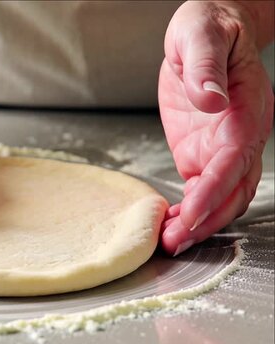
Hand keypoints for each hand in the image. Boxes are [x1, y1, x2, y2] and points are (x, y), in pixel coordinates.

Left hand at [158, 1, 272, 255]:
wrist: (210, 28)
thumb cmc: (209, 27)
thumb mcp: (201, 36)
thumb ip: (205, 67)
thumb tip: (211, 99)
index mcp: (245, 109)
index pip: (233, 160)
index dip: (213, 192)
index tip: (190, 216)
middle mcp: (239, 135)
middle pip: (234, 189)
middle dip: (207, 220)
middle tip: (175, 244)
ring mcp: (222, 146)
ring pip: (223, 196)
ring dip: (200, 223)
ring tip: (170, 243)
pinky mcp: (202, 151)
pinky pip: (204, 188)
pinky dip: (190, 210)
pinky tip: (170, 224)